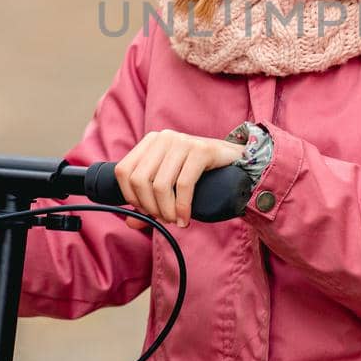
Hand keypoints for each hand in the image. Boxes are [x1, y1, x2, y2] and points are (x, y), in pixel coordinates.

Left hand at [114, 129, 243, 229]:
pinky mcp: (201, 150)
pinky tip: (185, 219)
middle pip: (139, 180)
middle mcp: (164, 138)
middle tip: (165, 219)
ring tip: (176, 220)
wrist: (236, 161)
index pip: (124, 171)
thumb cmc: (200, 174)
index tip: (146, 212)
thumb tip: (131, 222)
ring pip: (160, 185)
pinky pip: (183, 185)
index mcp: (151, 141)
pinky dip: (182, 208)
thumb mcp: (171, 184)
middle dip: (150, 207)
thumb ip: (149, 201)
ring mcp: (183, 141)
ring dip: (166, 211)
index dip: (131, 197)